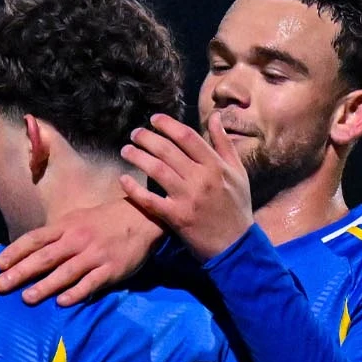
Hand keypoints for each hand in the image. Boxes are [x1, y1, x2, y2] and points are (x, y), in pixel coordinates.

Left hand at [0, 197, 158, 305]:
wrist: (142, 217)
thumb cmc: (103, 221)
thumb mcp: (76, 219)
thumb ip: (55, 235)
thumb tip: (27, 251)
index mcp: (66, 226)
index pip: (35, 239)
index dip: (16, 251)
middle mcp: (77, 240)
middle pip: (45, 257)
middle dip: (21, 272)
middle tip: (0, 286)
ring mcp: (95, 255)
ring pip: (66, 272)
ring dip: (45, 286)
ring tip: (26, 298)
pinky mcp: (111, 270)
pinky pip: (91, 283)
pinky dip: (76, 292)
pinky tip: (62, 302)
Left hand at [121, 112, 258, 261]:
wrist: (236, 244)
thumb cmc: (237, 206)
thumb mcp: (238, 172)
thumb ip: (224, 143)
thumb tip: (215, 116)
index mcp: (215, 165)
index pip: (187, 137)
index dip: (168, 125)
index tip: (154, 119)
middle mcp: (201, 179)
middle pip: (168, 150)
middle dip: (147, 138)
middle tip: (135, 133)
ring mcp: (187, 198)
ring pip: (157, 170)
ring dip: (138, 157)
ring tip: (126, 150)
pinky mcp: (176, 218)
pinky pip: (150, 200)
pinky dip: (134, 189)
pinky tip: (123, 179)